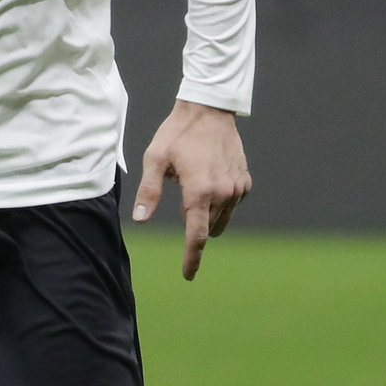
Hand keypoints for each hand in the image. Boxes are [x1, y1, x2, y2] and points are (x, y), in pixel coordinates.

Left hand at [133, 100, 250, 280]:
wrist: (209, 110)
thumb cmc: (177, 133)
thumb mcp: (155, 159)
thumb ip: (148, 192)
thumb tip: (140, 220)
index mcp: (199, 191)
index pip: (196, 236)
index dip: (191, 258)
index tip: (187, 275)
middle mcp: (223, 193)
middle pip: (207, 227)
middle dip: (193, 223)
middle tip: (181, 191)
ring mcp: (237, 188)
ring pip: (221, 218)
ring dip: (206, 213)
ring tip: (193, 181)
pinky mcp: (245, 181)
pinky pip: (232, 203)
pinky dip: (220, 201)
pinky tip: (209, 178)